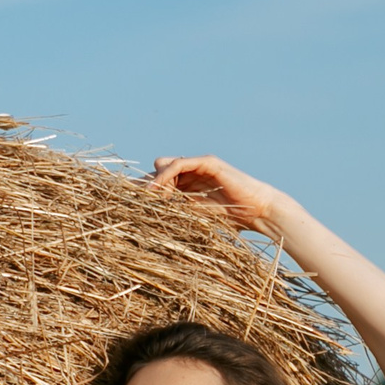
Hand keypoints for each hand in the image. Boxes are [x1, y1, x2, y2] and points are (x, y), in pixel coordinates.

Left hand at [148, 155, 298, 242]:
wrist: (257, 211)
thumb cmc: (230, 218)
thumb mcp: (194, 217)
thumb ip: (175, 213)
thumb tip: (148, 222)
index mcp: (186, 184)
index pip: (157, 182)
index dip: (143, 191)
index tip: (127, 205)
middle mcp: (190, 172)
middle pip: (156, 171)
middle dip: (144, 186)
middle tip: (135, 203)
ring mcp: (198, 165)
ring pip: (163, 165)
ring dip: (154, 181)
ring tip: (146, 197)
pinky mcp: (206, 162)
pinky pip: (178, 164)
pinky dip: (165, 175)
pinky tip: (158, 189)